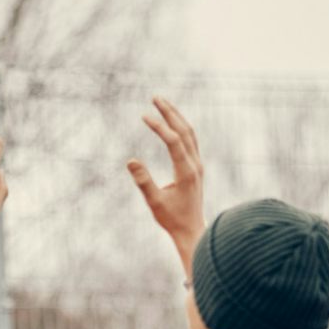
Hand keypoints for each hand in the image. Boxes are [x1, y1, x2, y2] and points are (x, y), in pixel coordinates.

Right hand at [126, 96, 203, 272]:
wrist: (192, 230)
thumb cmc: (172, 219)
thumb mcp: (155, 202)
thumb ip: (143, 181)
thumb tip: (130, 161)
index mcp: (187, 172)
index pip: (173, 141)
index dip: (159, 127)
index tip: (144, 116)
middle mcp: (195, 165)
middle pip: (184, 131)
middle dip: (170, 113)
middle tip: (155, 98)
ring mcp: (198, 165)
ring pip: (190, 134)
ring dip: (176, 117)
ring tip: (162, 104)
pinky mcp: (196, 168)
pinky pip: (190, 141)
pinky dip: (180, 128)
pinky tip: (171, 123)